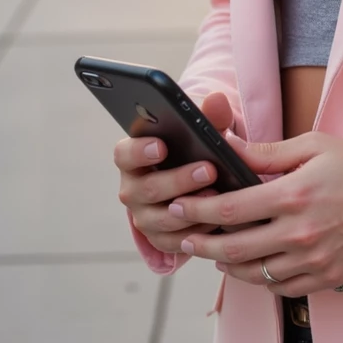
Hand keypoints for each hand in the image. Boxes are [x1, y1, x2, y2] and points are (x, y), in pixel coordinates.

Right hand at [115, 91, 233, 253]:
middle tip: (209, 169)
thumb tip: (217, 100)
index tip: (162, 146)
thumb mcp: (201, 131)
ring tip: (217, 196)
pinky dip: (197, 232)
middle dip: (178, 180)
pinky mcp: (159, 239)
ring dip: (190, 209)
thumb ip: (208, 116)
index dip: (139, 151)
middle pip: (147, 189)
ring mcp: (144, 216)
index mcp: (133, 158)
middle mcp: (133, 189)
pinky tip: (218, 221)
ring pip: (161, 219)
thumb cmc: (194, 150)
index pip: (124, 154)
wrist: (199, 183)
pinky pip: (175, 242)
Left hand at [169, 130, 342, 296]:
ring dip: (228, 265)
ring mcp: (314, 259)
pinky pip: (282, 287)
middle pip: (235, 249)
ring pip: (255, 274)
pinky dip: (260, 279)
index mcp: (294, 194)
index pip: (231, 209)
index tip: (177, 207)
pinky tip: (252, 267)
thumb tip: (226, 146)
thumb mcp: (314, 146)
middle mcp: (301, 232)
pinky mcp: (328, 278)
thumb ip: (266, 153)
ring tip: (215, 254)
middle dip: (202, 245)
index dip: (198, 210)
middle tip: (184, 239)